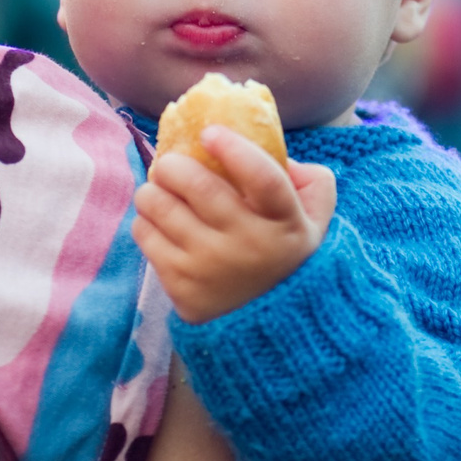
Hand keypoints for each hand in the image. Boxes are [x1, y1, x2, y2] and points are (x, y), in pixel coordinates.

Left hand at [133, 125, 337, 323]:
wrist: (271, 327)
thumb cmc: (287, 258)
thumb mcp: (315, 220)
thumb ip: (311, 180)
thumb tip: (275, 147)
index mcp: (284, 222)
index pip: (263, 178)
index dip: (234, 149)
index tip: (209, 133)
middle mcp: (246, 245)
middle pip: (196, 186)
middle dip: (172, 164)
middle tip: (170, 165)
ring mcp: (210, 268)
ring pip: (159, 206)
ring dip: (152, 190)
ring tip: (160, 190)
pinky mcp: (181, 287)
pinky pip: (145, 235)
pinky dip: (146, 221)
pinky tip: (159, 223)